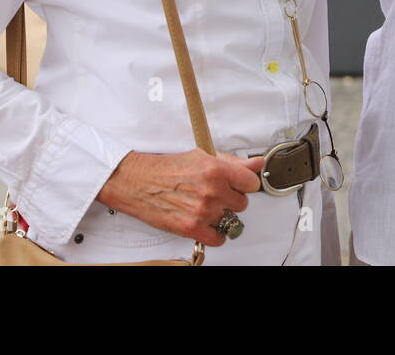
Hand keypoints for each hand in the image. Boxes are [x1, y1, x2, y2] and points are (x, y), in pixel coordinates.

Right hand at [96, 148, 265, 246]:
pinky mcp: (191, 228)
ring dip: (221, 217)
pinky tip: (206, 224)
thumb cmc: (167, 168)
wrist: (137, 182)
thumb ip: (233, 163)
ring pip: (231, 221)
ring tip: (206, 207)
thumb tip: (257, 164)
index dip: (245, 185)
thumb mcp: (202, 156)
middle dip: (231, 200)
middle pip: (242, 204)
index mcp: (216, 169)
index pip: (251, 183)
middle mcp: (212, 190)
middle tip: (216, 195)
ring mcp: (202, 211)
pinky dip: (215, 234)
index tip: (238, 186)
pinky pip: (219, 239)